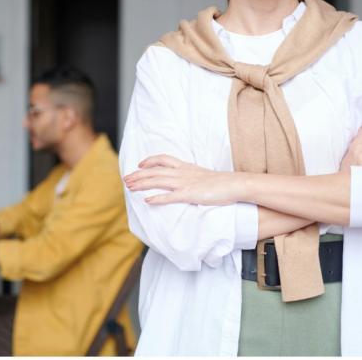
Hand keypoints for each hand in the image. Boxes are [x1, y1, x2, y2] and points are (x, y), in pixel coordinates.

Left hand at [124, 154, 239, 205]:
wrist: (235, 184)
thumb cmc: (222, 183)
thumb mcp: (203, 175)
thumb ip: (192, 176)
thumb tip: (185, 181)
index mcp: (186, 167)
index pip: (163, 159)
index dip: (150, 161)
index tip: (139, 164)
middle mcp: (183, 173)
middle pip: (155, 171)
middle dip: (138, 175)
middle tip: (126, 179)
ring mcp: (186, 183)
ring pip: (158, 181)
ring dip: (142, 184)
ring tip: (129, 187)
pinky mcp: (190, 195)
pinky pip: (170, 197)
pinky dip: (157, 198)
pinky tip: (147, 201)